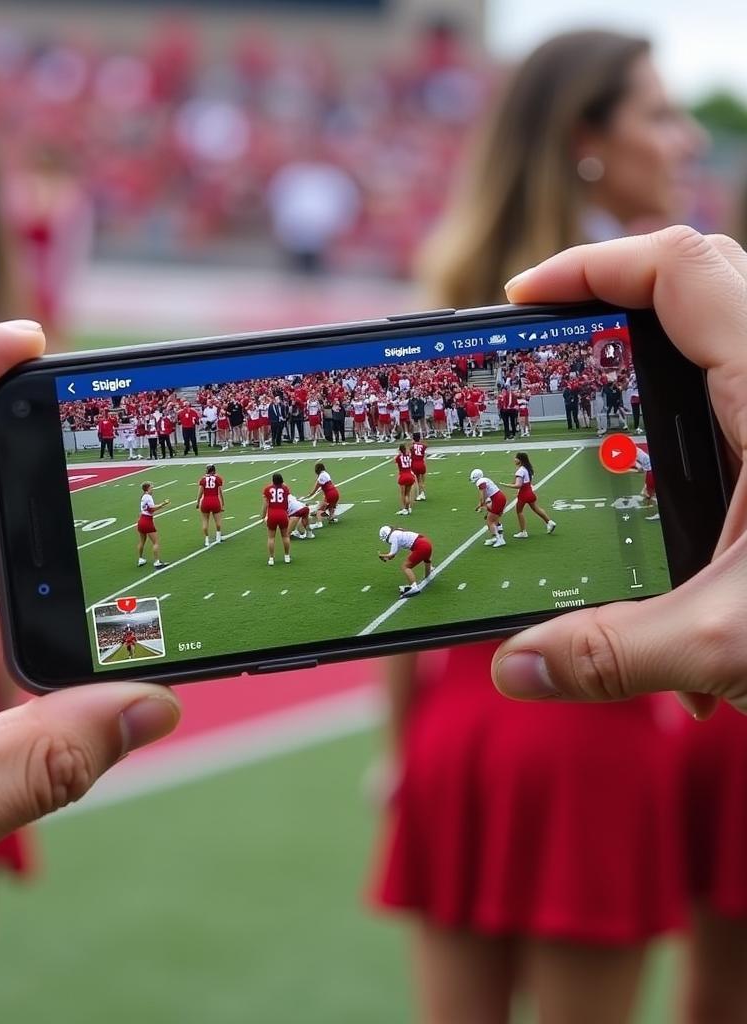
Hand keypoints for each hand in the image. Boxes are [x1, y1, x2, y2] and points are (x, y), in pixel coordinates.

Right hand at [492, 227, 746, 718]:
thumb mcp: (731, 638)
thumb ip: (614, 651)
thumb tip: (519, 666)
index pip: (680, 269)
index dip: (590, 266)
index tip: (523, 300)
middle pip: (699, 290)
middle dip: (614, 309)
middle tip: (554, 352)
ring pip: (725, 345)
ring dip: (656, 372)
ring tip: (599, 422)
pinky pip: (744, 407)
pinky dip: (695, 432)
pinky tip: (674, 498)